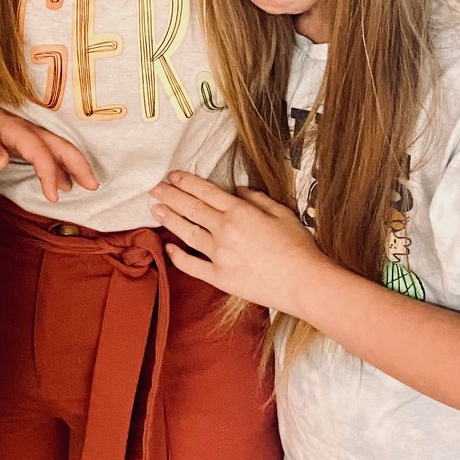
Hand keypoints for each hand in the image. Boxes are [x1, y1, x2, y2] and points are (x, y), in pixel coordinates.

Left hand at [0, 98, 98, 203]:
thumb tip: (2, 163)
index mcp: (16, 128)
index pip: (39, 151)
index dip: (49, 173)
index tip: (53, 197)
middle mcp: (30, 127)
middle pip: (60, 144)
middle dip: (79, 164)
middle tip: (93, 186)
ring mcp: (33, 130)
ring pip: (60, 146)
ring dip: (75, 164)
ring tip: (89, 184)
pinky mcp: (31, 135)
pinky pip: (52, 149)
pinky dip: (63, 165)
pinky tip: (67, 180)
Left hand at [151, 171, 323, 314]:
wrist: (305, 284)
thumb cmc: (299, 247)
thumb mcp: (281, 212)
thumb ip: (257, 198)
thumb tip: (238, 190)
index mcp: (240, 212)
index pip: (205, 191)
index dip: (186, 182)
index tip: (173, 176)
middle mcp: (224, 230)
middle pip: (191, 208)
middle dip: (170, 195)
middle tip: (154, 188)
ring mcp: (219, 255)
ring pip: (187, 233)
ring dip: (169, 219)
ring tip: (155, 209)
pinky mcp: (219, 277)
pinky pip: (192, 265)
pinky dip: (177, 256)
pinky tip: (168, 247)